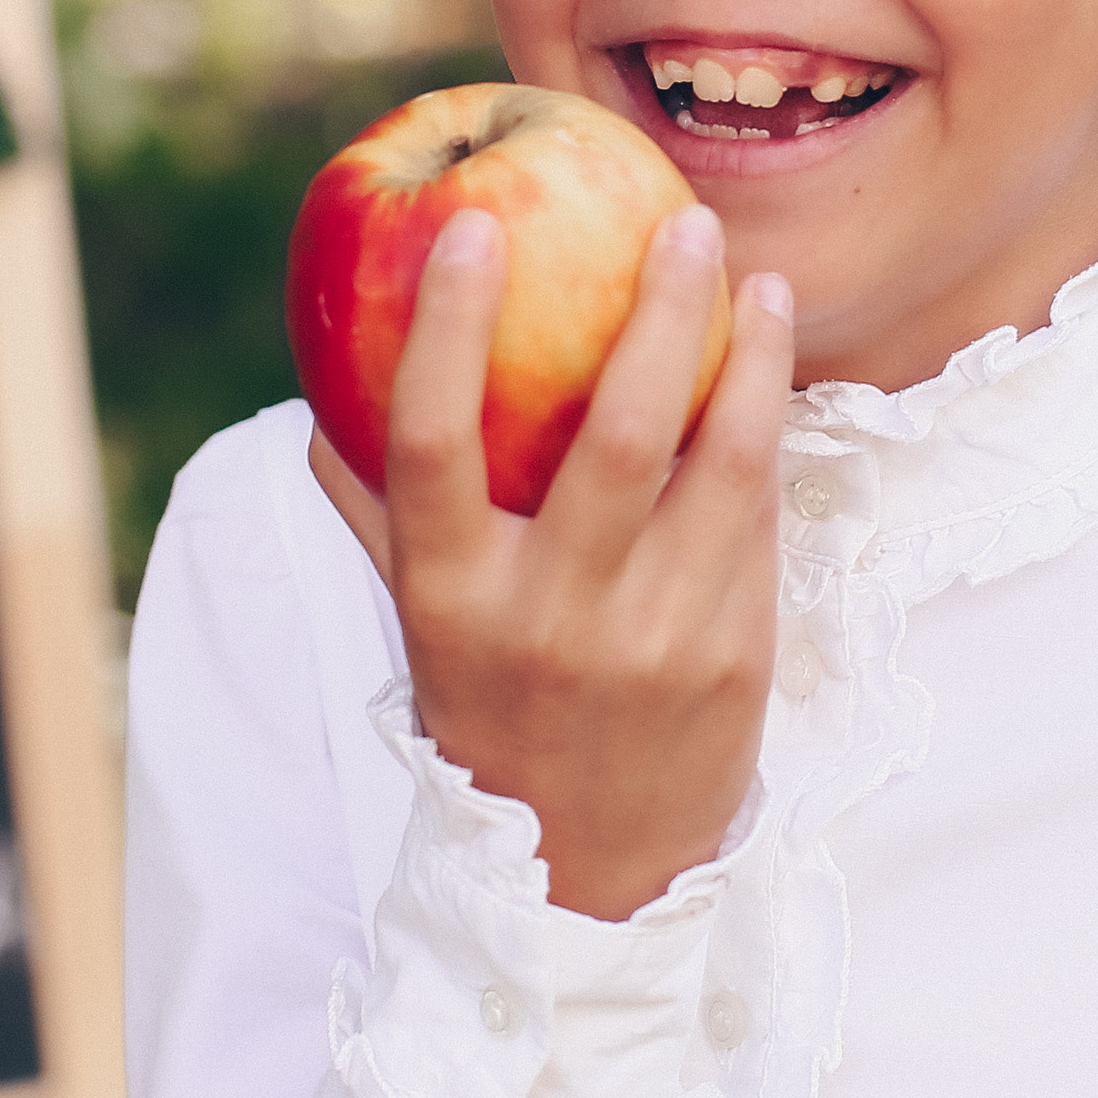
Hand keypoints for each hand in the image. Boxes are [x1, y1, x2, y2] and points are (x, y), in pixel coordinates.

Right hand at [309, 200, 793, 924]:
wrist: (591, 875)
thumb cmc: (491, 709)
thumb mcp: (419, 620)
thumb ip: (377, 507)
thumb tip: (326, 382)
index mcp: (450, 597)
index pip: (432, 439)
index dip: (447, 325)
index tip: (472, 222)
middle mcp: (552, 618)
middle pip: (618, 432)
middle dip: (662, 309)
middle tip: (685, 222)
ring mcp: (655, 641)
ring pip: (723, 462)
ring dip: (754, 357)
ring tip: (764, 284)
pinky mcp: (737, 657)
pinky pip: (758, 518)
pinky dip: (767, 434)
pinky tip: (771, 375)